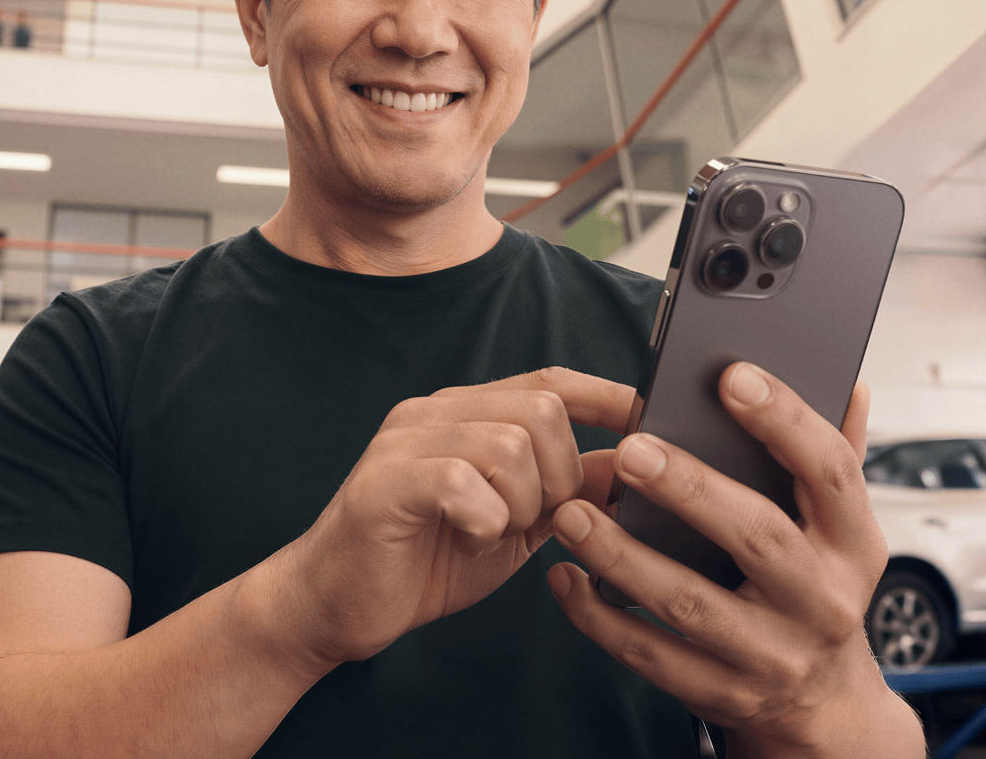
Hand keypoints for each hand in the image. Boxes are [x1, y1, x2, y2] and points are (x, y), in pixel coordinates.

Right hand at [267, 367, 633, 669]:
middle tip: (537, 520)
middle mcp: (436, 411)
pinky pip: (464, 483)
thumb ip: (564, 490)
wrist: (335, 604)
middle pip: (541, 409)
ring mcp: (407, 440)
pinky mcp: (386, 480)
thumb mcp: (514, 522)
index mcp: (467, 412)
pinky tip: (468, 542)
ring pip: (509, 444)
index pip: (550, 381)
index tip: (650, 420)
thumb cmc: (426, 560)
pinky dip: (484, 523)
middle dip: (561, 476)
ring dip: (522, 505)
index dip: (606, 397)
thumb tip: (628, 467)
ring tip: (495, 534)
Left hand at [545, 363, 924, 758]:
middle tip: (630, 450)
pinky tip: (565, 577)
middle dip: (690, 489)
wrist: (825, 705)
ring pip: (690, 603)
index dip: (784, 419)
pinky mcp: (723, 694)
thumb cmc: (815, 586)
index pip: (829, 469)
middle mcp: (822, 600)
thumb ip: (836, 455)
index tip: (729, 376)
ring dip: (623, 556)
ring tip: (571, 513)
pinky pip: (652, 657)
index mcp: (853, 542)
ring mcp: (773, 655)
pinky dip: (600, 618)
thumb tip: (850, 384)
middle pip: (757, 537)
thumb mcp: (840, 528)